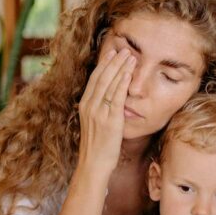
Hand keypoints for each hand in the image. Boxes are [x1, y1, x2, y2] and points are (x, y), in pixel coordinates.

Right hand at [76, 48, 135, 177]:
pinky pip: (117, 97)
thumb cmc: (96, 148)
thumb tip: (108, 101)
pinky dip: (122, 83)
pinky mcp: (110, 120)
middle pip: (102, 77)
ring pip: (110, 84)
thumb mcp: (94, 125)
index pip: (94, 79)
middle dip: (114, 62)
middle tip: (124, 50)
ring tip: (130, 56)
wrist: (93, 165)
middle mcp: (90, 106)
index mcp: (85, 106)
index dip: (103, 65)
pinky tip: (128, 73)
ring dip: (121, 68)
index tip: (112, 53)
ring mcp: (99, 112)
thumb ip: (99, 111)